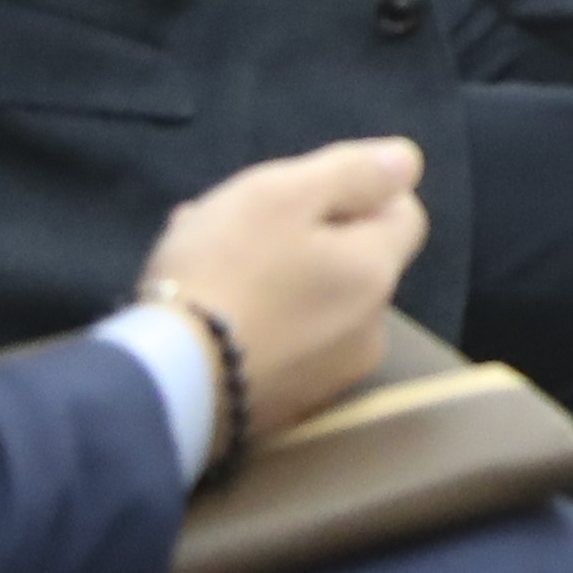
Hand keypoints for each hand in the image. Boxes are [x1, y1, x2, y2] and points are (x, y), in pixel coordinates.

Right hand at [138, 136, 431, 442]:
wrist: (164, 384)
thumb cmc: (225, 271)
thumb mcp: (285, 195)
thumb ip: (355, 172)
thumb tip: (408, 162)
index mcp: (376, 274)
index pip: (403, 215)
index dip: (358, 192)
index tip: (300, 191)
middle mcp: (370, 332)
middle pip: (351, 260)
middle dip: (303, 232)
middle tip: (234, 217)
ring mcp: (327, 378)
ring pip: (310, 299)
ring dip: (272, 271)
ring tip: (201, 252)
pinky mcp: (283, 410)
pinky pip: (281, 342)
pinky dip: (256, 317)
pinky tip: (202, 303)